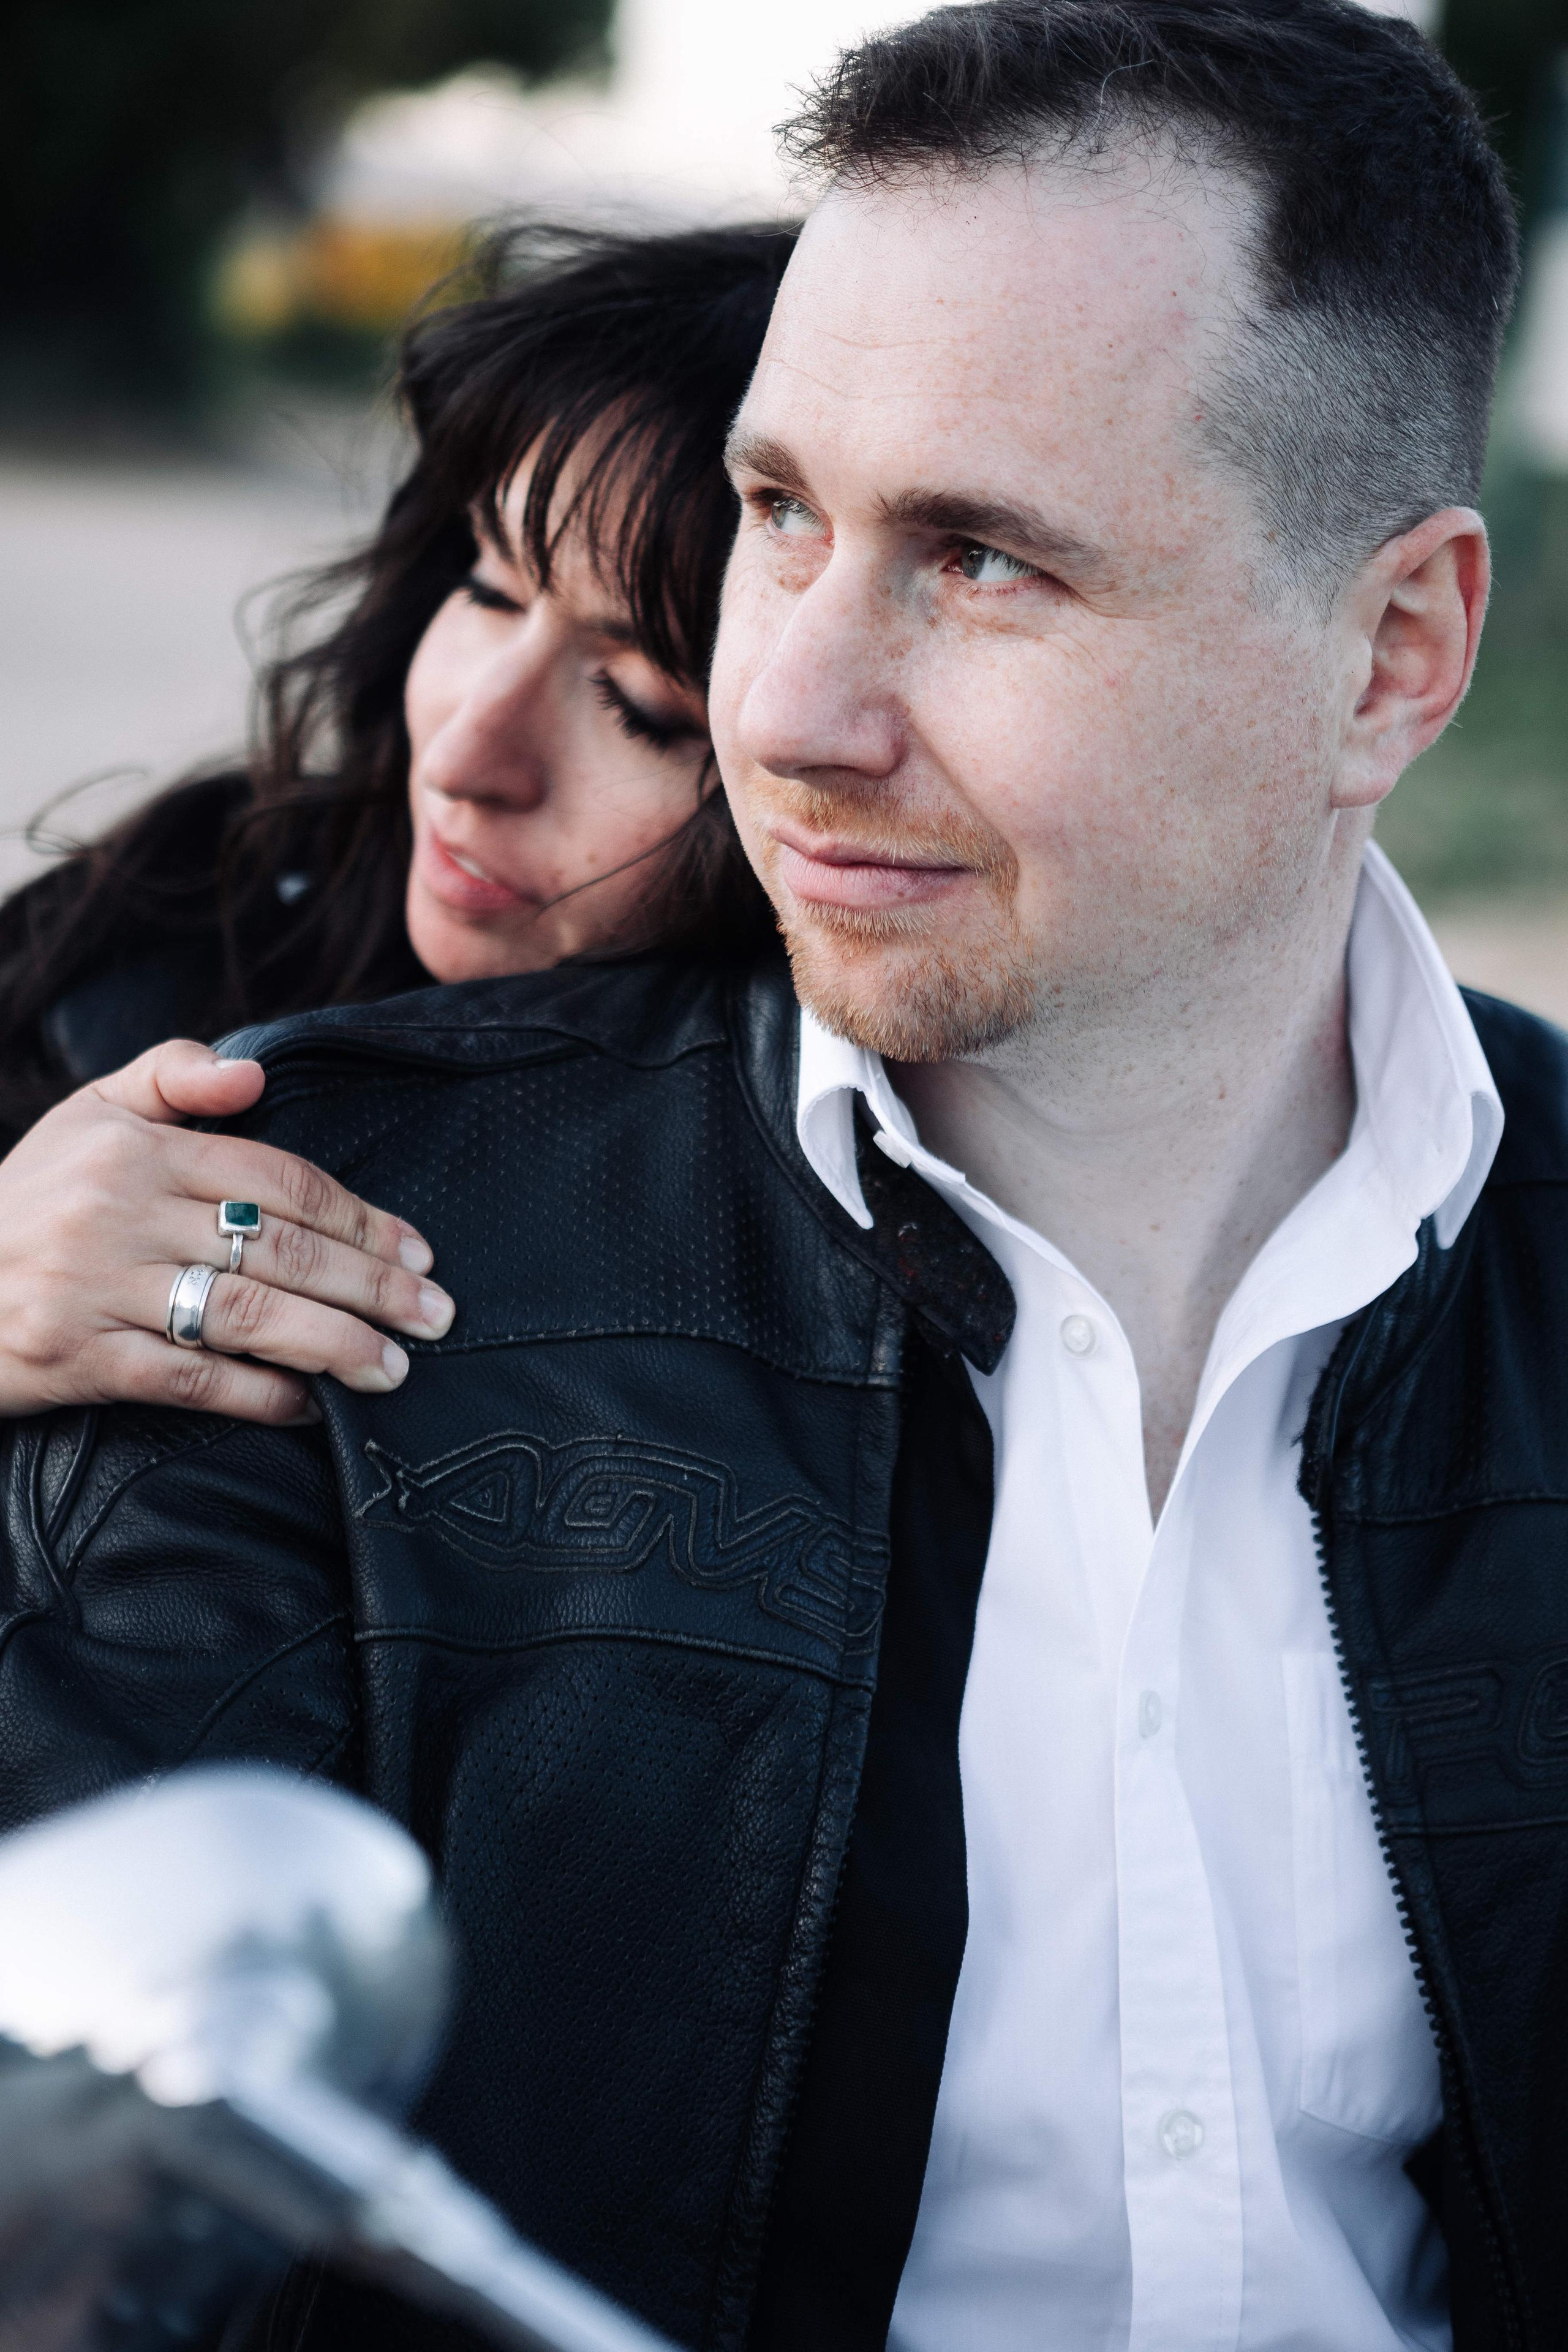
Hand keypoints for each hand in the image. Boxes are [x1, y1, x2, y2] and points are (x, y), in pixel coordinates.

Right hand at [0, 1039, 453, 1420]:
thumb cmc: (24, 1200)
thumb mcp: (86, 1116)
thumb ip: (171, 1076)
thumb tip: (253, 1075)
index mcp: (137, 1151)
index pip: (280, 1178)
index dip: (360, 1216)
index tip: (418, 1250)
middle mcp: (121, 1214)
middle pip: (281, 1249)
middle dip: (373, 1285)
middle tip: (436, 1314)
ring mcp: (99, 1290)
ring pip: (248, 1316)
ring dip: (336, 1344)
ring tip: (394, 1367)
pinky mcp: (79, 1360)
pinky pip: (193, 1380)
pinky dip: (261, 1396)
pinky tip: (311, 1406)